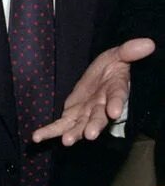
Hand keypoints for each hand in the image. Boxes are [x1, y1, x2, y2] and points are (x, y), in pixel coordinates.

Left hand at [32, 38, 154, 146]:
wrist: (101, 75)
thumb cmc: (112, 67)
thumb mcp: (119, 55)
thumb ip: (130, 51)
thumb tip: (148, 44)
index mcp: (116, 91)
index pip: (118, 97)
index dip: (116, 103)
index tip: (114, 111)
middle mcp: (102, 106)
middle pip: (99, 117)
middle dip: (95, 125)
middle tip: (91, 134)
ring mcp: (86, 113)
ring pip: (80, 126)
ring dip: (74, 134)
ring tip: (67, 141)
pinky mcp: (71, 115)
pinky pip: (60, 125)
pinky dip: (49, 132)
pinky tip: (37, 137)